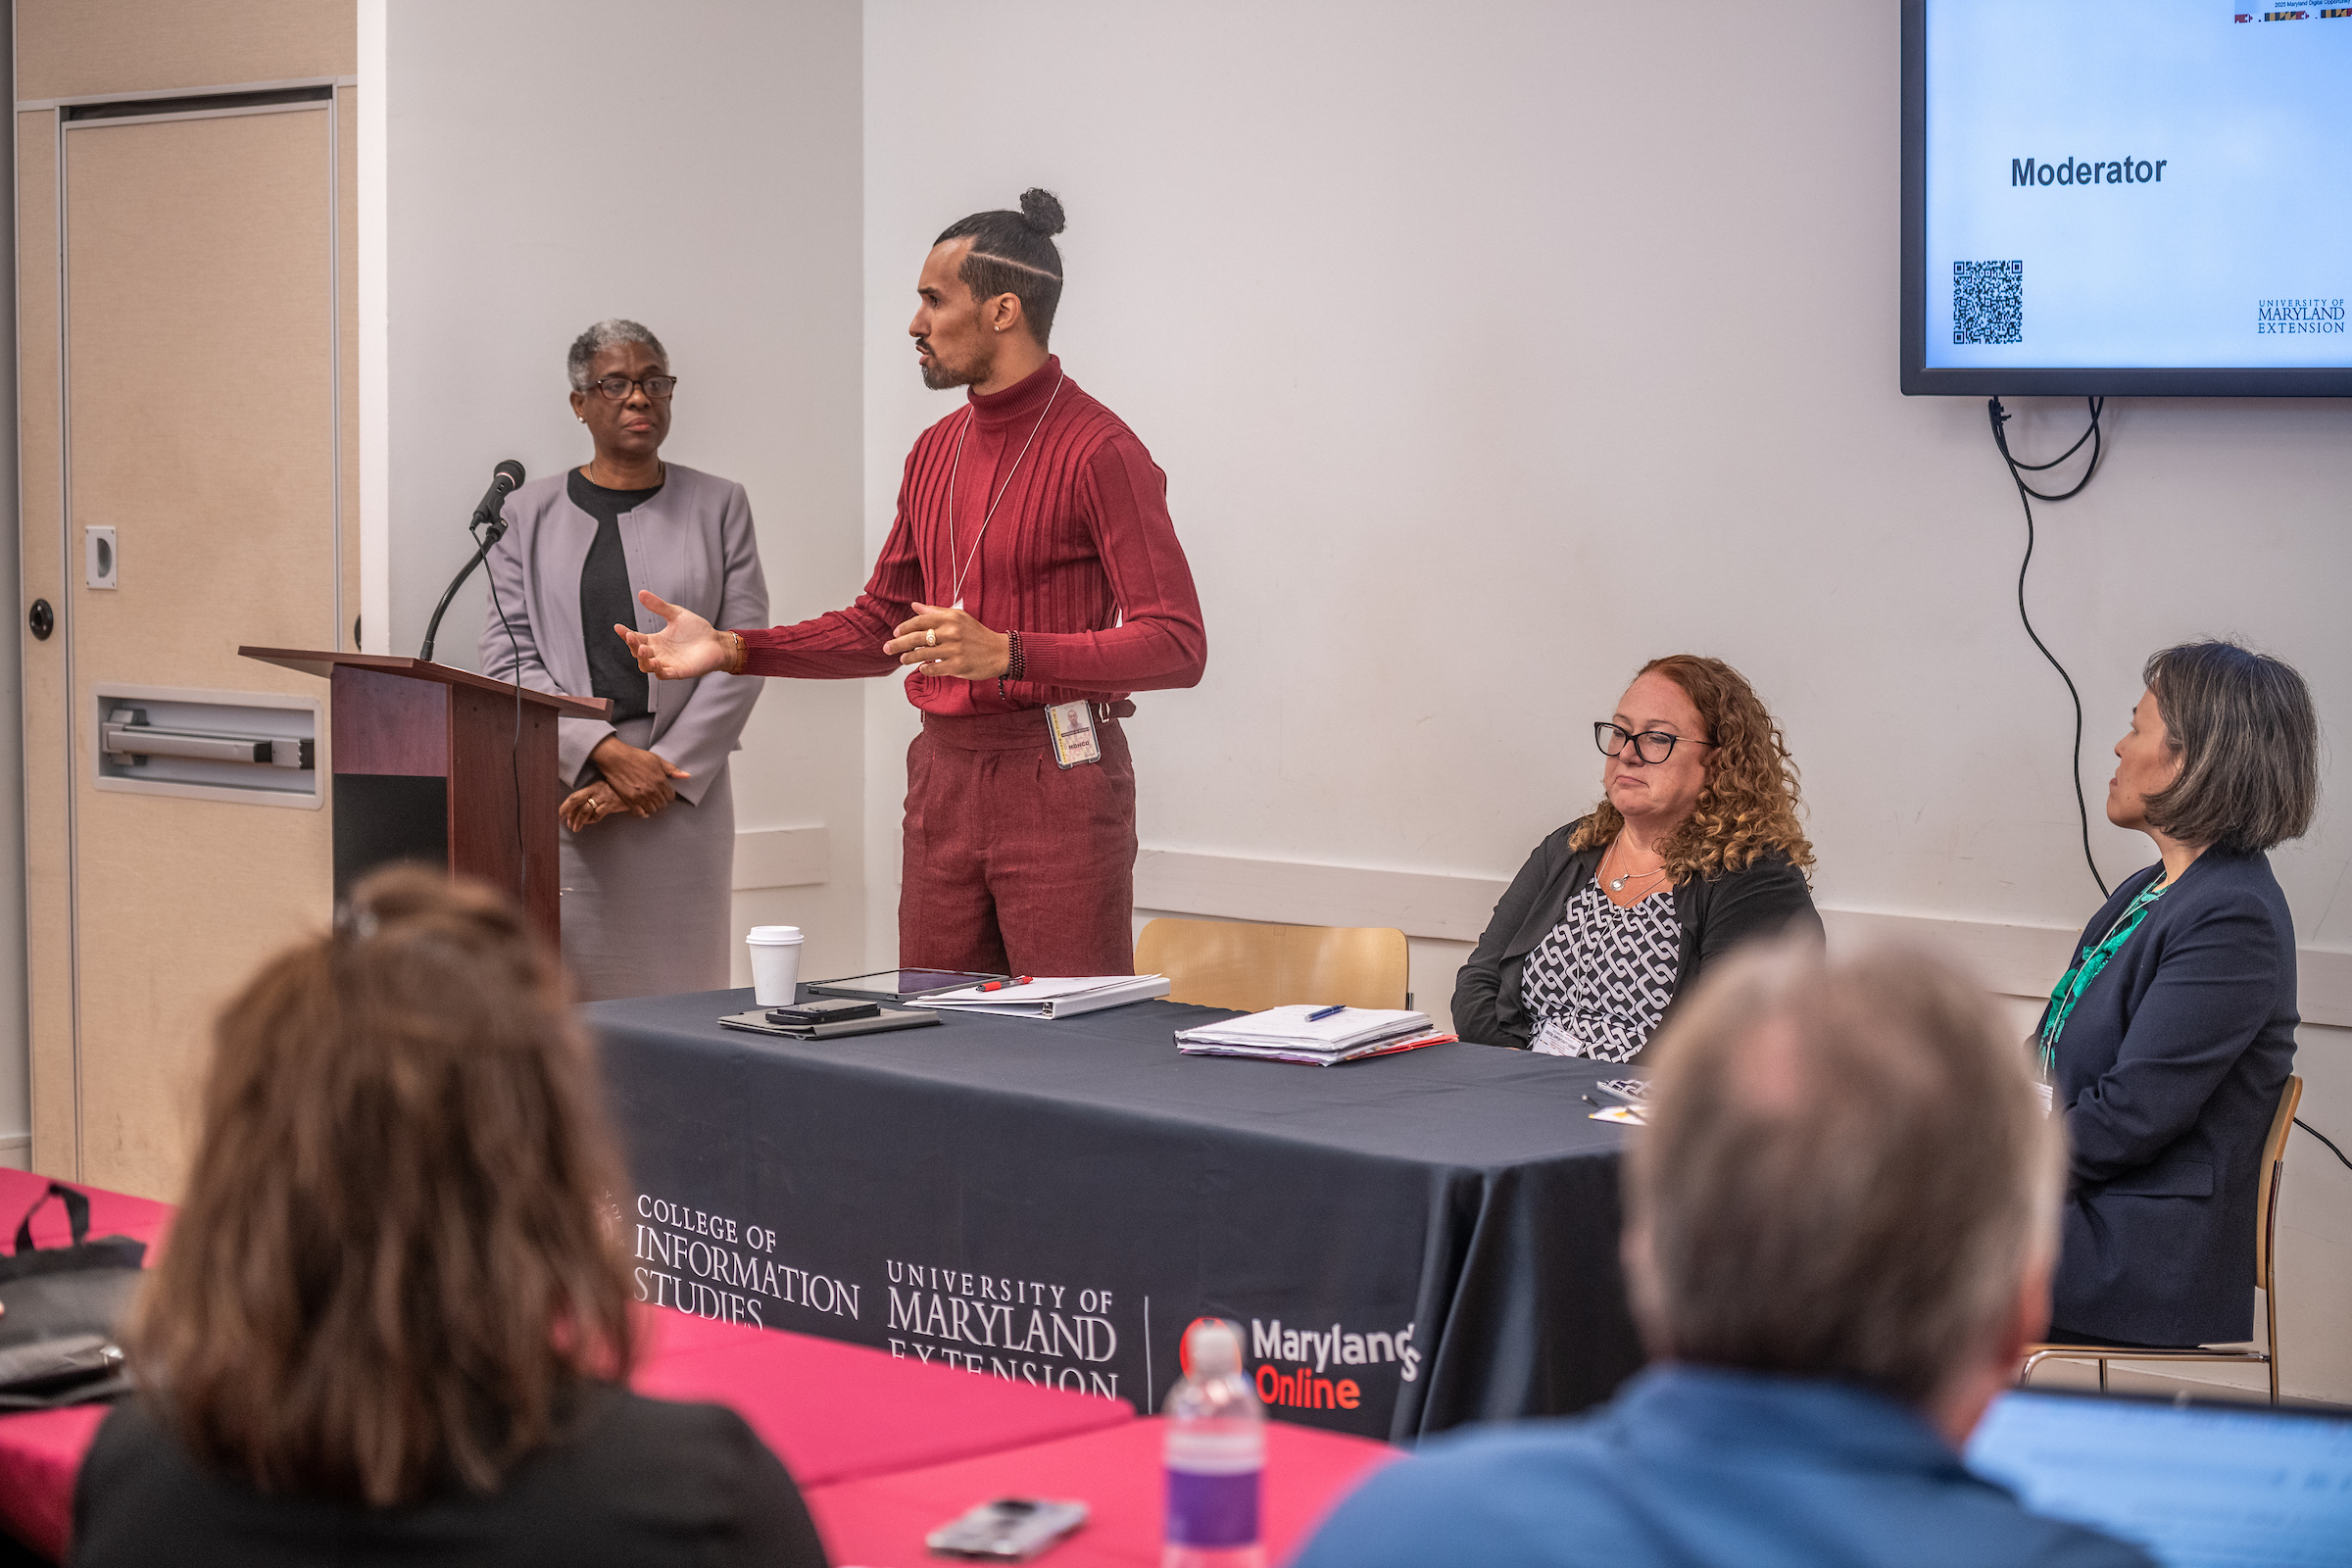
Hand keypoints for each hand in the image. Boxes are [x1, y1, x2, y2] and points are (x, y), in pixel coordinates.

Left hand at [561, 781, 621, 831]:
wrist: (635, 791)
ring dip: (578, 820)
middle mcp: (595, 790)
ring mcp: (603, 797)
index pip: (574, 796)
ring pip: (586, 809)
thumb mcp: (603, 792)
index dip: (564, 806)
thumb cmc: (617, 793)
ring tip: (574, 828)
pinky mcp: (611, 804)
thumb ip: (591, 799)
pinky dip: (592, 820)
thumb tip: (574, 813)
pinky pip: (598, 814)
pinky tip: (589, 823)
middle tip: (560, 822)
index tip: (557, 815)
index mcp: (591, 787)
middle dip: (566, 811)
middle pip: (576, 799)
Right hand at [589, 736, 688, 816]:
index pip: (671, 797)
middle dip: (660, 801)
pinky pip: (639, 814)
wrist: (615, 758)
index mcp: (661, 781)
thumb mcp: (657, 760)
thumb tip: (687, 776)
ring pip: (652, 810)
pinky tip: (641, 808)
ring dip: (651, 807)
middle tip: (655, 797)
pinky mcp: (629, 800)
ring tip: (648, 801)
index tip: (663, 793)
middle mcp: (652, 790)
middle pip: (662, 805)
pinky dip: (641, 813)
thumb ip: (672, 769)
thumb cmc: (636, 756)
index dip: (667, 795)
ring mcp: (641, 796)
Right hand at [618, 590, 728, 679]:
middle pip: (638, 653)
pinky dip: (658, 670)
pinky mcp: (678, 672)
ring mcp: (667, 664)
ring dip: (643, 660)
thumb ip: (659, 606)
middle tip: (632, 637)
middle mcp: (658, 653)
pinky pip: (663, 675)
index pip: (635, 638)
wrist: (716, 642)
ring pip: (646, 666)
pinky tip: (656, 663)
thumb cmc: (697, 629)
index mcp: (655, 641)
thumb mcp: (676, 614)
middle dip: (633, 646)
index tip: (618, 627)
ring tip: (645, 650)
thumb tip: (641, 593)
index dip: (625, 634)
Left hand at [884, 602, 1009, 680]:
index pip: (920, 621)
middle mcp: (951, 633)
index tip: (896, 632)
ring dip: (909, 657)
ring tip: (902, 659)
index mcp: (950, 618)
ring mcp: (954, 650)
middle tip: (887, 648)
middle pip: (917, 637)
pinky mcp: (957, 666)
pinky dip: (924, 669)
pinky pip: (934, 669)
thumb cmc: (976, 634)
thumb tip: (914, 605)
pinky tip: (921, 668)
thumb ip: (935, 612)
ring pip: (922, 654)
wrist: (999, 652)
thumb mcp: (958, 617)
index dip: (904, 627)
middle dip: (898, 643)